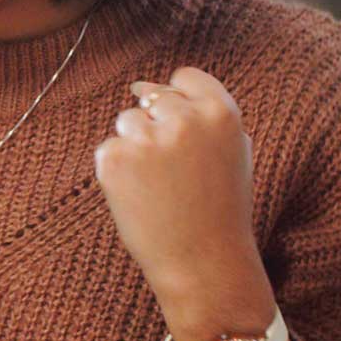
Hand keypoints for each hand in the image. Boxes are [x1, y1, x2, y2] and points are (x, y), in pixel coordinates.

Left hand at [94, 67, 275, 340]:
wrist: (203, 263)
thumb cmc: (219, 209)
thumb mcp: (232, 152)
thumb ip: (202, 114)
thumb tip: (145, 86)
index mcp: (221, 112)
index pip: (185, 77)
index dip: (179, 98)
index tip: (179, 127)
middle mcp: (183, 118)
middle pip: (153, 98)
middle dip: (156, 126)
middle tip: (173, 172)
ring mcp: (146, 138)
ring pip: (127, 122)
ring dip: (135, 146)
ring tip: (160, 186)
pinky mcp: (114, 159)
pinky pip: (109, 150)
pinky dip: (118, 171)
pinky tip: (141, 197)